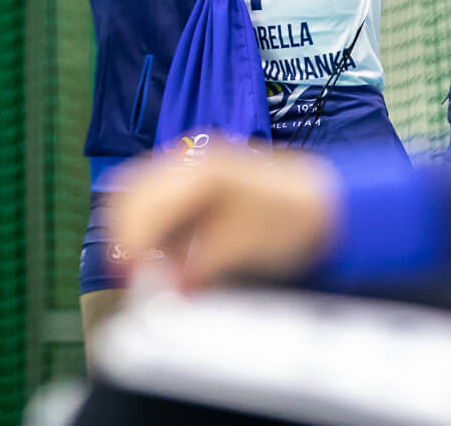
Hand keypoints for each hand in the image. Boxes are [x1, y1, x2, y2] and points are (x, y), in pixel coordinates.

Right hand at [105, 146, 339, 290]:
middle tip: (133, 278)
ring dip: (136, 231)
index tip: (131, 280)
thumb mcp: (244, 248)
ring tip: (149, 269)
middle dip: (125, 238)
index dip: (128, 245)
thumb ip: (199, 268)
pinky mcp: (194, 177)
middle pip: (129, 195)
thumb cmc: (293, 216)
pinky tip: (166, 252)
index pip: (140, 205)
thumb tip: (165, 290)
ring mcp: (191, 165)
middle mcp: (190, 161)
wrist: (325, 201)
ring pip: (138, 194)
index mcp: (200, 171)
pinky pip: (156, 197)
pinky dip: (152, 225)